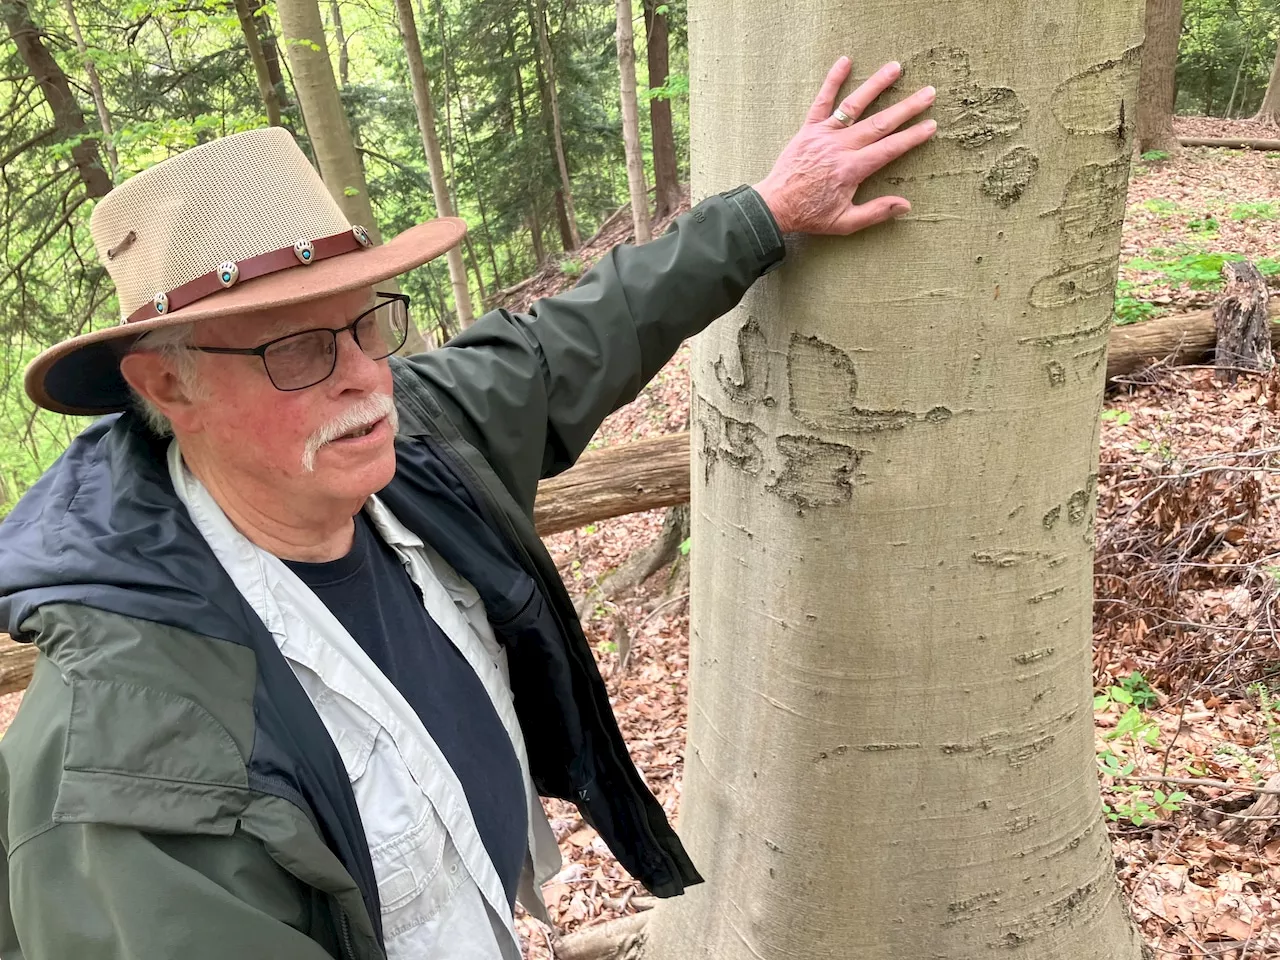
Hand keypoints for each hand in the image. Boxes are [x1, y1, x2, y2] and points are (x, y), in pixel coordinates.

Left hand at [753, 58, 936, 234]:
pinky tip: (845, 62)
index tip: (931, 125)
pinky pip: (821, 101)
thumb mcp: (845, 223)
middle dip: (906, 108)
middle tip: (928, 93)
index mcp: (852, 170)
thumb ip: (876, 212)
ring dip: (876, 85)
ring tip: (895, 68)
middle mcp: (841, 148)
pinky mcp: (809, 129)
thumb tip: (906, 205)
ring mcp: (824, 135)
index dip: (912, 137)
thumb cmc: (811, 215)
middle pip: (880, 124)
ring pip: (854, 106)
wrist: (775, 206)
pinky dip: (832, 81)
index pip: (890, 149)